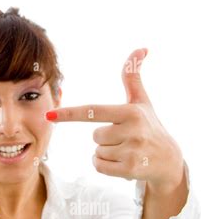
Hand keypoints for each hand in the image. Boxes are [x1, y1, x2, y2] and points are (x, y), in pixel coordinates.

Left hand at [45, 49, 183, 194]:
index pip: (92, 111)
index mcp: (130, 112)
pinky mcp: (130, 170)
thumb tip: (140, 48)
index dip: (69, 113)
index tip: (49, 115)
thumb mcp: (142, 102)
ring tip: (127, 151)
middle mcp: (132, 130)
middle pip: (94, 136)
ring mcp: (132, 151)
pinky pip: (99, 166)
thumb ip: (133, 77)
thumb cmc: (150, 126)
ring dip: (106, 153)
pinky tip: (123, 164)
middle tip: (126, 139)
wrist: (170, 160)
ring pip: (97, 152)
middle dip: (105, 138)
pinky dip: (106, 166)